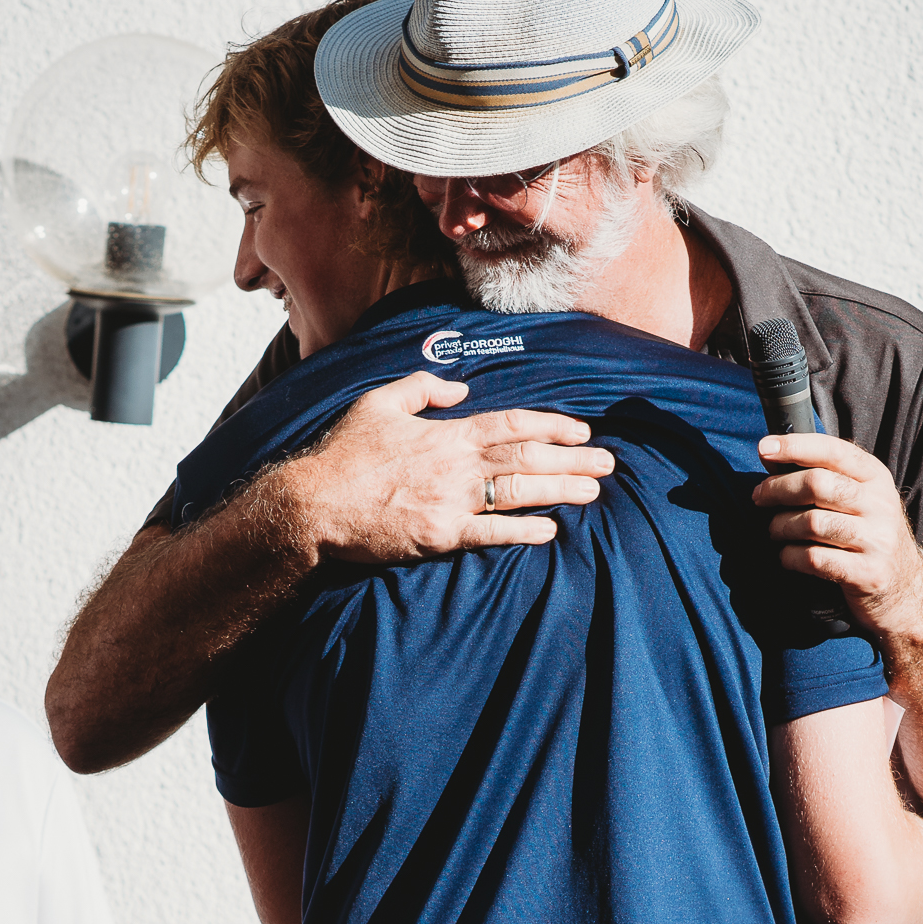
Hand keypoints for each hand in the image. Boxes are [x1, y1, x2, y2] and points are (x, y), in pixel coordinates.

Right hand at [281, 370, 614, 561]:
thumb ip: (421, 388)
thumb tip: (459, 387)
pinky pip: (493, 533)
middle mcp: (456, 465)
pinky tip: (551, 530)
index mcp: (445, 433)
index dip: (553, 425)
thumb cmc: (343, 454)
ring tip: (594, 492)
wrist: (314, 503)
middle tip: (608, 463)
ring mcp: (451, 501)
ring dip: (561, 490)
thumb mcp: (378, 403)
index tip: (582, 429)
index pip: (512, 423)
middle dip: (573, 459)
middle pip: (527, 457)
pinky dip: (524, 531)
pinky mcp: (441, 535)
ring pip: (519, 492)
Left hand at [751, 433, 922, 637]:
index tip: (764, 449)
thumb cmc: (866, 536)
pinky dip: (790, 557)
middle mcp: (881, 505)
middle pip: (818, 484)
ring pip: (812, 522)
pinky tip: (787, 556)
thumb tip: (772, 457)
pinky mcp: (867, 573)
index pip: (833, 451)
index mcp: (876, 478)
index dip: (795, 447)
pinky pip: (813, 559)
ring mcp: (877, 540)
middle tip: (759, 497)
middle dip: (778, 489)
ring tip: (775, 531)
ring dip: (781, 526)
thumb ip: (826, 476)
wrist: (904, 589)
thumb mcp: (860, 499)